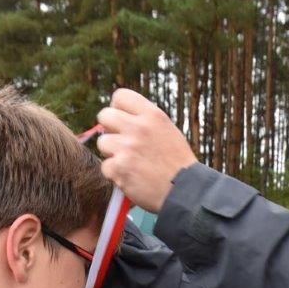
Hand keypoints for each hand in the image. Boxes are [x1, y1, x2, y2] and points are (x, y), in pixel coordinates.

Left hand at [96, 89, 198, 212]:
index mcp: (152, 115)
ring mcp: (127, 148)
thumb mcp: (168, 131)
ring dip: (112, 154)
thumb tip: (120, 119)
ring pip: (102, 143)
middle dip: (109, 129)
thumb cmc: (177, 164)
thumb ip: (145, 122)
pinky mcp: (120, 168)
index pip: (120, 96)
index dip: (118, 109)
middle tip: (121, 143)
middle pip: (104, 116)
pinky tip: (131, 178)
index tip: (123, 121)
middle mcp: (138, 128)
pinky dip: (115, 175)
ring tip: (130, 163)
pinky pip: (105, 167)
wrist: (185, 191)